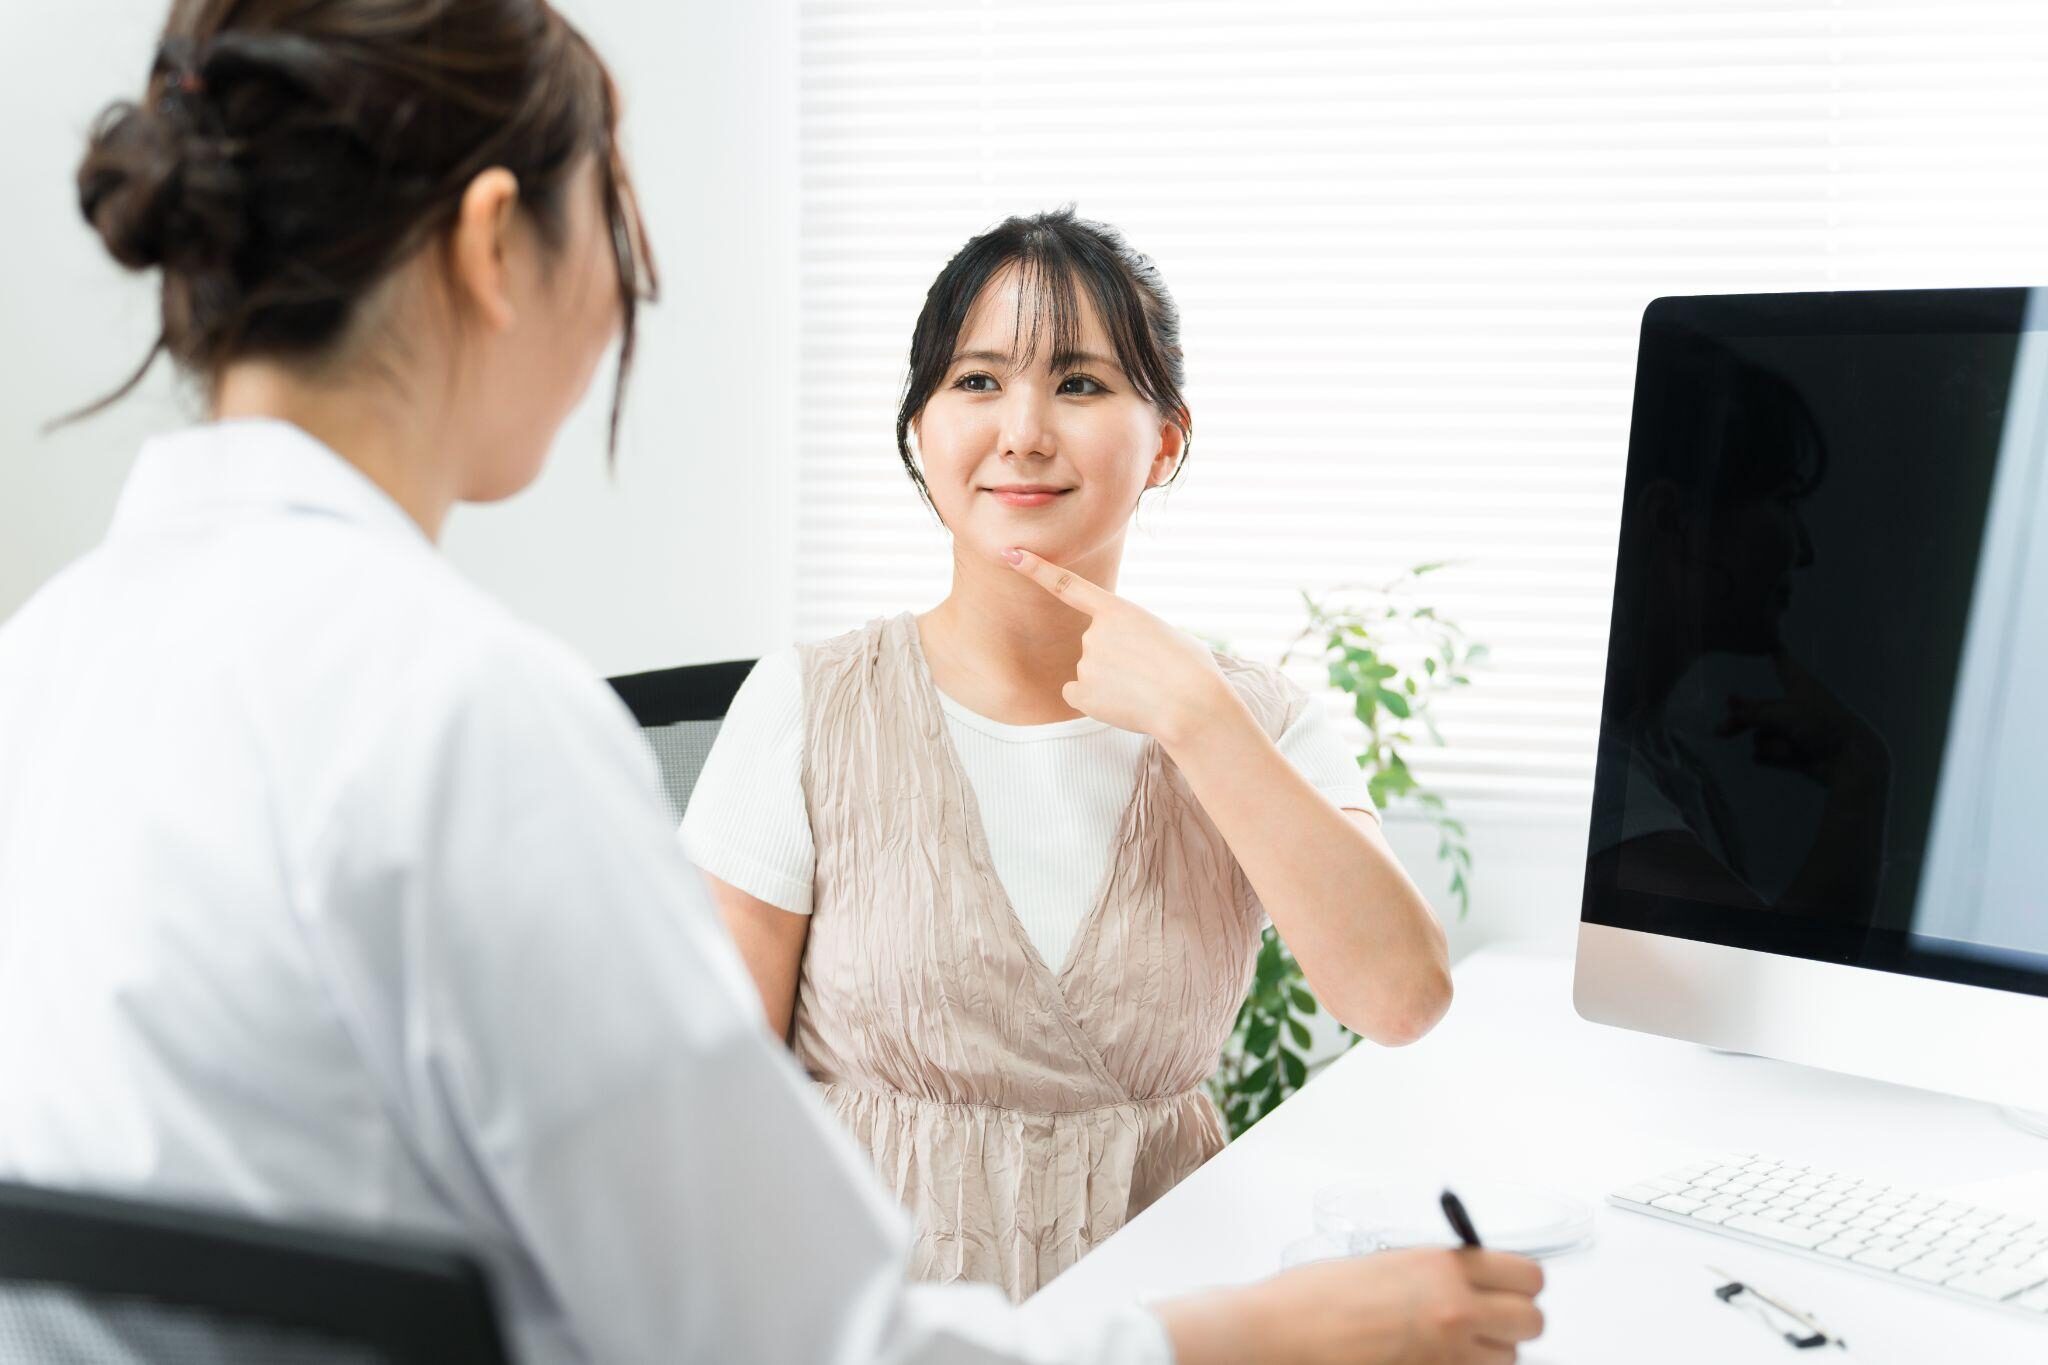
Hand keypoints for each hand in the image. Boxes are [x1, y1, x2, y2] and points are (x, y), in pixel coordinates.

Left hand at [1002, 546, 1240, 749]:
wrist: (1192, 706)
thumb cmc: (1192, 670)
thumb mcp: (1166, 634)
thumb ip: (1135, 634)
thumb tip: (1126, 654)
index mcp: (1118, 611)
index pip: (1067, 585)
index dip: (1036, 569)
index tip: (1010, 553)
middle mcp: (1094, 634)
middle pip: (1094, 645)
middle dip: (1117, 659)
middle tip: (1149, 672)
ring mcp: (1085, 663)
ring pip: (1091, 672)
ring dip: (1113, 682)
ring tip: (1144, 690)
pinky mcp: (1081, 693)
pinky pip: (1079, 694)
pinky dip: (1098, 701)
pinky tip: (1123, 704)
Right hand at [1156, 1247, 1546, 1364]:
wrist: (1281, 1333)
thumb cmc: (1318, 1295)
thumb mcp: (1389, 1263)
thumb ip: (1438, 1271)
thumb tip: (1473, 1282)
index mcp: (1444, 1267)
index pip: (1529, 1276)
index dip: (1521, 1283)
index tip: (1510, 1286)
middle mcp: (1456, 1310)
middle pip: (1532, 1322)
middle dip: (1514, 1321)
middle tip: (1487, 1318)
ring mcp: (1448, 1354)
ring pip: (1507, 1359)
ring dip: (1487, 1351)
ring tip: (1448, 1342)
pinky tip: (1432, 1358)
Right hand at [1716, 648, 1888, 795]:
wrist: (1849, 760)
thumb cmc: (1822, 726)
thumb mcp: (1784, 713)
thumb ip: (1753, 712)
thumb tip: (1729, 709)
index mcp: (1800, 686)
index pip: (1782, 663)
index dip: (1773, 651)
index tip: (1768, 637)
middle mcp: (1796, 706)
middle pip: (1760, 708)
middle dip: (1741, 719)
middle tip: (1720, 731)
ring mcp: (1794, 731)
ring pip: (1762, 733)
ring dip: (1767, 741)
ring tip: (1783, 748)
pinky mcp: (1793, 752)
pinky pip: (1768, 753)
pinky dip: (1772, 756)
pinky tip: (1787, 757)